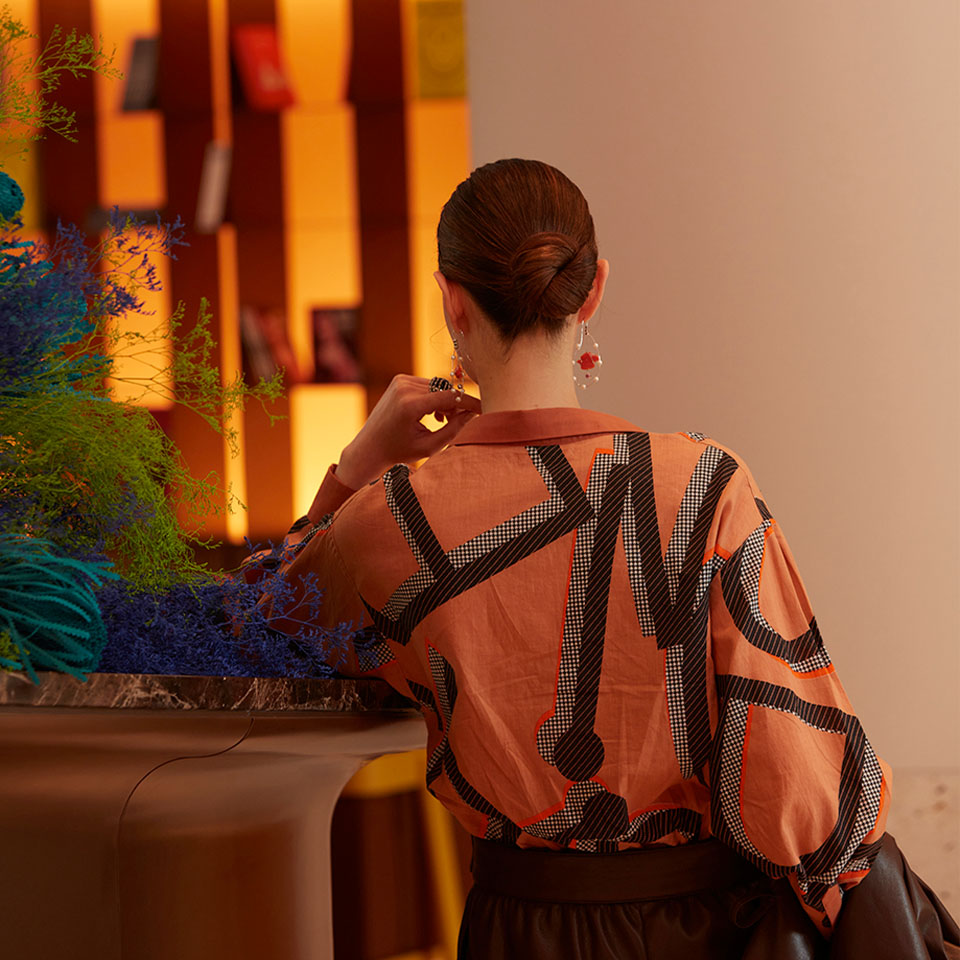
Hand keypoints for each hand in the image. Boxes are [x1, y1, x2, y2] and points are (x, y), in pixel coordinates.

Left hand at [335, 375, 480, 488]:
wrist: (370, 447)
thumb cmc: (399, 451)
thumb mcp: (429, 446)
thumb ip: (453, 430)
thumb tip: (472, 414)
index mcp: (410, 405)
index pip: (449, 397)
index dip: (469, 403)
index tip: (483, 410)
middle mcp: (404, 388)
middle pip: (445, 390)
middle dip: (456, 404)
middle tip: (459, 422)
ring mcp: (400, 381)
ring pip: (437, 386)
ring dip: (445, 401)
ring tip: (441, 421)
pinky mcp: (399, 380)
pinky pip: (427, 385)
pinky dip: (434, 397)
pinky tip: (432, 414)